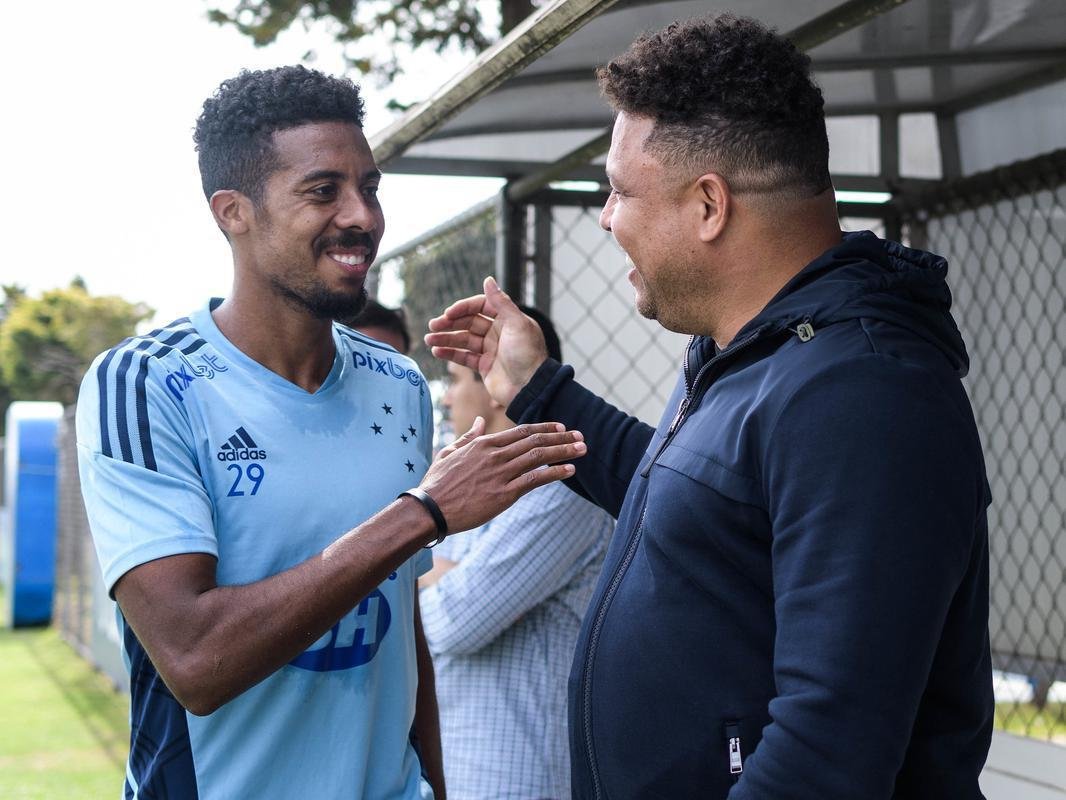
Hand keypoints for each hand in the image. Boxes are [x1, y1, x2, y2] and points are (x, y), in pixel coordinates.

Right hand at [418, 417, 584, 533]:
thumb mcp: (449, 453)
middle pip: (535, 441)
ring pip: (539, 456)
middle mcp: (495, 455)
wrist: (430, 509)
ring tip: (583, 449)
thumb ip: (468, 437)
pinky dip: (555, 473)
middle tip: (580, 436)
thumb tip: (482, 421)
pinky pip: (536, 479)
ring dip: (564, 451)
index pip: (521, 432)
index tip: (561, 428)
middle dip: (561, 438)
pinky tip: (570, 470)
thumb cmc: (436, 484)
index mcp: (483, 444)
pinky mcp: (505, 493)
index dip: (544, 429)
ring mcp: (501, 473)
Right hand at [425, 276, 547, 407]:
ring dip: (446, 338)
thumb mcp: (517, 324)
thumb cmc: (528, 355)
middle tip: (433, 326)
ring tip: (429, 339)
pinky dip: (450, 354)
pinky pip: (464, 356)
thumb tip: (488, 280)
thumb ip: (501, 302)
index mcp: (507, 319)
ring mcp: (491, 349)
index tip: (449, 313)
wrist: (530, 388)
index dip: (463, 308)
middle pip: (469, 322)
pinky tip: (436, 351)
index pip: (480, 306)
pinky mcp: (485, 366)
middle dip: (450, 323)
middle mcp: (498, 332)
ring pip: (464, 339)